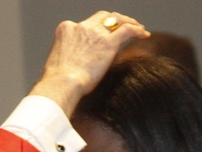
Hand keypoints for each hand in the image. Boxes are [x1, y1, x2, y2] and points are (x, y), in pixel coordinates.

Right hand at [29, 11, 147, 117]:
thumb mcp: (60, 63)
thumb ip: (70, 57)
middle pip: (101, 17)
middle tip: (123, 27)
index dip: (96, 29)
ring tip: (138, 29)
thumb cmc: (58, 82)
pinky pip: (127, 30)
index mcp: (66, 29)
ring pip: (116, 19)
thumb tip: (80, 66)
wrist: (61, 84)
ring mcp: (95, 33)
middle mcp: (80, 27)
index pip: (85, 24)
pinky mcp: (108, 42)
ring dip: (128, 22)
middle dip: (114, 20)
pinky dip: (137, 30)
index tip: (103, 36)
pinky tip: (144, 35)